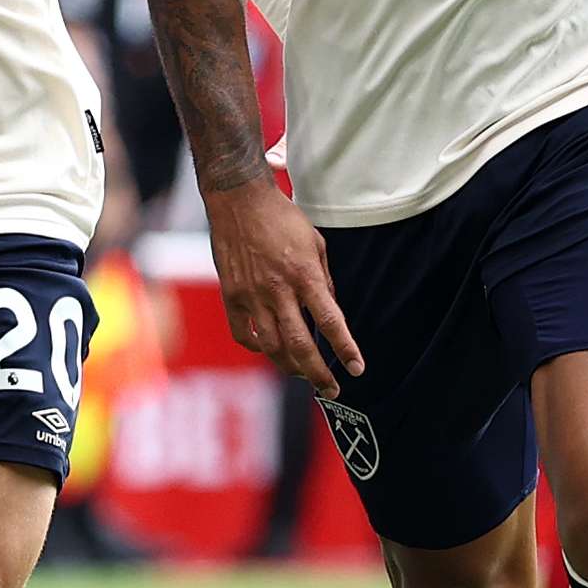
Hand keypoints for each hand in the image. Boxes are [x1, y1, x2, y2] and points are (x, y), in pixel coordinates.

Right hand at [204, 178, 360, 398]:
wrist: (239, 199)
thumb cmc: (282, 217)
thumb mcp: (316, 243)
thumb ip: (323, 279)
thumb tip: (329, 310)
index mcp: (304, 275)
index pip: (331, 322)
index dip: (345, 349)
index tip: (356, 369)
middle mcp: (278, 290)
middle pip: (300, 344)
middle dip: (318, 373)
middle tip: (330, 388)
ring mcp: (251, 295)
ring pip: (271, 346)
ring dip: (290, 366)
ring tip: (303, 373)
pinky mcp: (231, 295)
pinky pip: (243, 334)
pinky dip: (257, 347)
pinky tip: (268, 349)